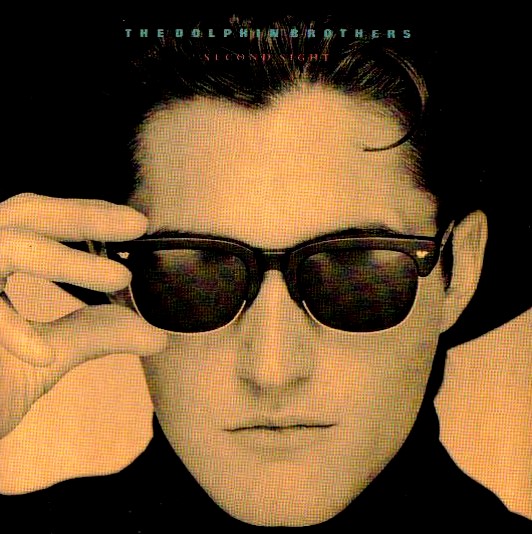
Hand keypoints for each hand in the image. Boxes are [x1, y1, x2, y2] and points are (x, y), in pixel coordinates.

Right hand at [0, 194, 167, 437]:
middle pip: (20, 214)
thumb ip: (93, 334)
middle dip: (81, 215)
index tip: (136, 224)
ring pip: (5, 246)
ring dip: (64, 261)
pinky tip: (43, 354)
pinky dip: (12, 332)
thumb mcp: (47, 357)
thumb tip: (155, 334)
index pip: (36, 220)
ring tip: (120, 277)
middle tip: (137, 223)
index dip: (85, 215)